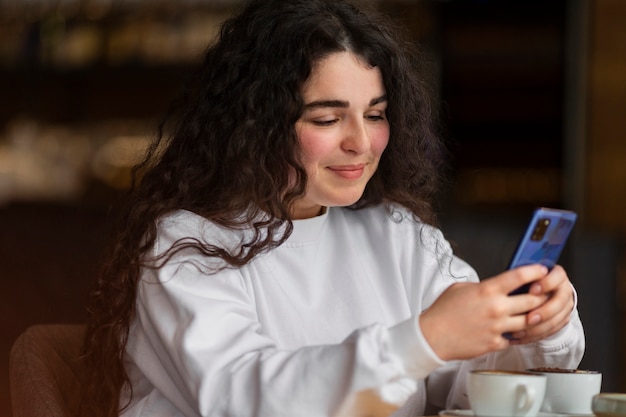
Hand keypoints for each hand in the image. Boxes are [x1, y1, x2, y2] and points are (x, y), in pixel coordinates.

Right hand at [419, 264, 550, 360]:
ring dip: (532, 317)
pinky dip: (514, 334)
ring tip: (531, 314)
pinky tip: (511, 330)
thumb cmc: (442, 312)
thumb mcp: (460, 288)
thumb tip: (494, 287)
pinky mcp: (495, 343)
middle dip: (541, 297)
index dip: (535, 271)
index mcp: (487, 291)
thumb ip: (481, 286)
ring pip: (529, 322)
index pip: (520, 276)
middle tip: (542, 294)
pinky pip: (514, 338)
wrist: (432, 336)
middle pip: (533, 300)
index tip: (541, 271)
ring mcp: (498, 327)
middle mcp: (496, 308)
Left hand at [508, 265, 573, 343]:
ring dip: (538, 328)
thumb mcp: (522, 276)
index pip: (557, 277)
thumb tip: (509, 279)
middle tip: (528, 318)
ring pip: (556, 320)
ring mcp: (565, 306)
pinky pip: (551, 331)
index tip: (533, 289)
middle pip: (559, 302)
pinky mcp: (562, 320)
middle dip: (543, 311)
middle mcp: (563, 290)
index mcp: (556, 274)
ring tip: (519, 332)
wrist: (539, 292)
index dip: (546, 284)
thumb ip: (520, 277)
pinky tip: (520, 337)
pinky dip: (535, 335)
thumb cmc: (526, 282)